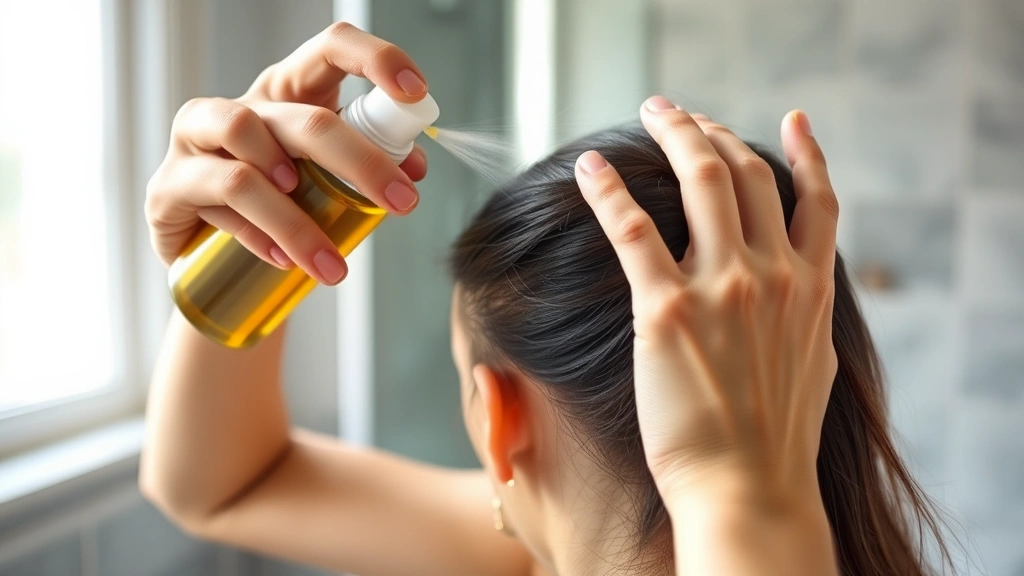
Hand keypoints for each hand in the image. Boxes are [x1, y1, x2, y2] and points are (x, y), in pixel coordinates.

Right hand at [145, 23, 428, 284]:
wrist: (205, 256)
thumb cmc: (271, 204)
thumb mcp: (321, 180)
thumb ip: (364, 168)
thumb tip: (414, 169)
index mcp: (284, 93)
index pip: (330, 50)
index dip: (375, 60)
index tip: (415, 93)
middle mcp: (238, 107)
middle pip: (303, 120)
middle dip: (361, 163)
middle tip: (402, 202)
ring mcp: (194, 143)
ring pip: (251, 169)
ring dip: (298, 220)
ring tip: (331, 259)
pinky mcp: (167, 189)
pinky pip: (219, 205)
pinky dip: (259, 236)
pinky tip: (285, 262)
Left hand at [574, 96, 838, 502]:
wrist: (748, 490)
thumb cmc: (774, 442)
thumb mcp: (813, 367)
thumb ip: (806, 317)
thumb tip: (799, 291)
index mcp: (813, 290)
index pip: (818, 201)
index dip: (806, 153)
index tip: (791, 121)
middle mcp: (775, 276)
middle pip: (749, 174)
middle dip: (716, 131)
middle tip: (686, 114)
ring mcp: (724, 288)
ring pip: (702, 180)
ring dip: (676, 133)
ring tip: (654, 112)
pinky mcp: (666, 309)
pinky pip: (633, 229)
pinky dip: (610, 190)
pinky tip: (591, 168)